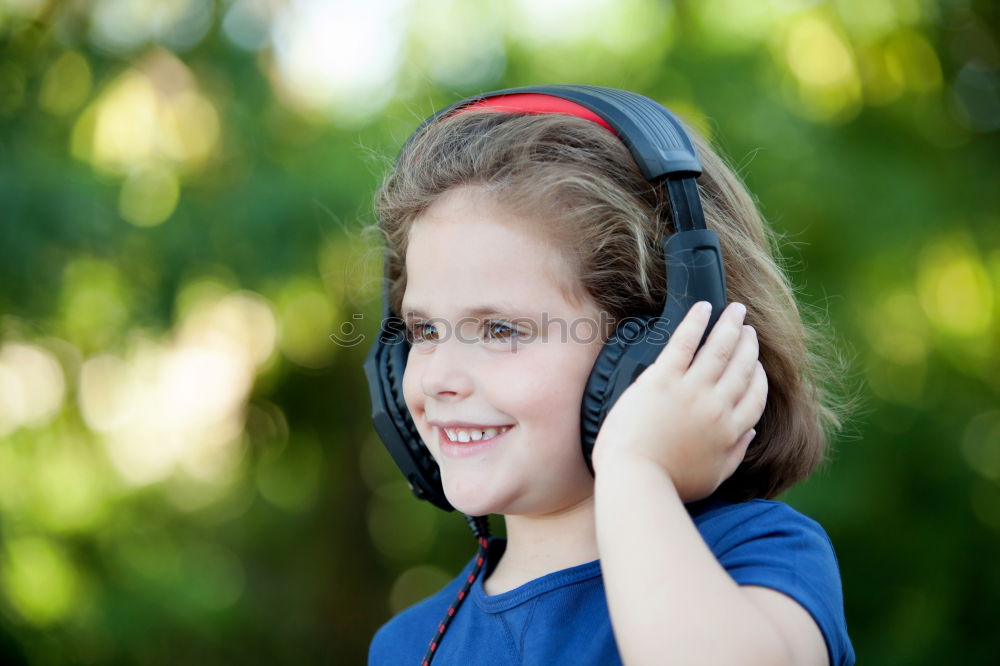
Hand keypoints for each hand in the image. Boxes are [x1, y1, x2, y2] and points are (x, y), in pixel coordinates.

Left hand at [590, 301, 767, 501]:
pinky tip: (702, 307)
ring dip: (730, 326)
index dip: (759, 376)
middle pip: (741, 367)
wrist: (634, 479)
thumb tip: (751, 432)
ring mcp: (690, 390)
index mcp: (729, 431)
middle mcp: (716, 407)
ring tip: (736, 311)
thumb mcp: (712, 477)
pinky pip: (684, 342)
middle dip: (748, 344)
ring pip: (719, 349)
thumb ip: (736, 453)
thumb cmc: (668, 484)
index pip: (755, 397)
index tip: (757, 363)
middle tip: (748, 327)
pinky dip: (696, 322)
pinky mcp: (662, 379)